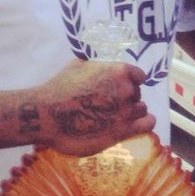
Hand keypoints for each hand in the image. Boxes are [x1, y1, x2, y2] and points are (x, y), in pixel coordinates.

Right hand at [30, 59, 153, 156]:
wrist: (47, 114)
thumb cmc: (59, 87)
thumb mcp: (79, 65)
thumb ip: (97, 66)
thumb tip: (100, 66)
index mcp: (119, 71)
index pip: (138, 76)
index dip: (129, 82)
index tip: (118, 88)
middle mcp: (127, 90)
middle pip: (137, 94)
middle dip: (126, 98)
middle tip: (109, 104)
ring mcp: (126, 111)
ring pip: (141, 109)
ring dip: (132, 112)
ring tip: (116, 116)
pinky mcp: (123, 130)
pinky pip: (146, 124)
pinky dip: (144, 123)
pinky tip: (135, 125)